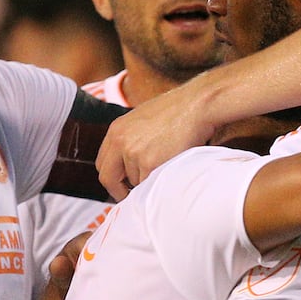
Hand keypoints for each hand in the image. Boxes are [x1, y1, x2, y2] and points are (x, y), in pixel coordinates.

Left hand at [96, 82, 213, 199]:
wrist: (198, 105)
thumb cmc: (178, 111)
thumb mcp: (144, 119)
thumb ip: (131, 139)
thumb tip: (129, 164)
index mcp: (116, 129)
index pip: (102, 164)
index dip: (113, 178)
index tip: (123, 184)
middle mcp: (120, 141)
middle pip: (107, 178)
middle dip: (119, 190)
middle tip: (133, 195)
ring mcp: (133, 153)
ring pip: (133, 183)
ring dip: (146, 181)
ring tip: (165, 167)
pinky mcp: (149, 163)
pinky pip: (148, 185)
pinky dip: (158, 183)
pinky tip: (170, 169)